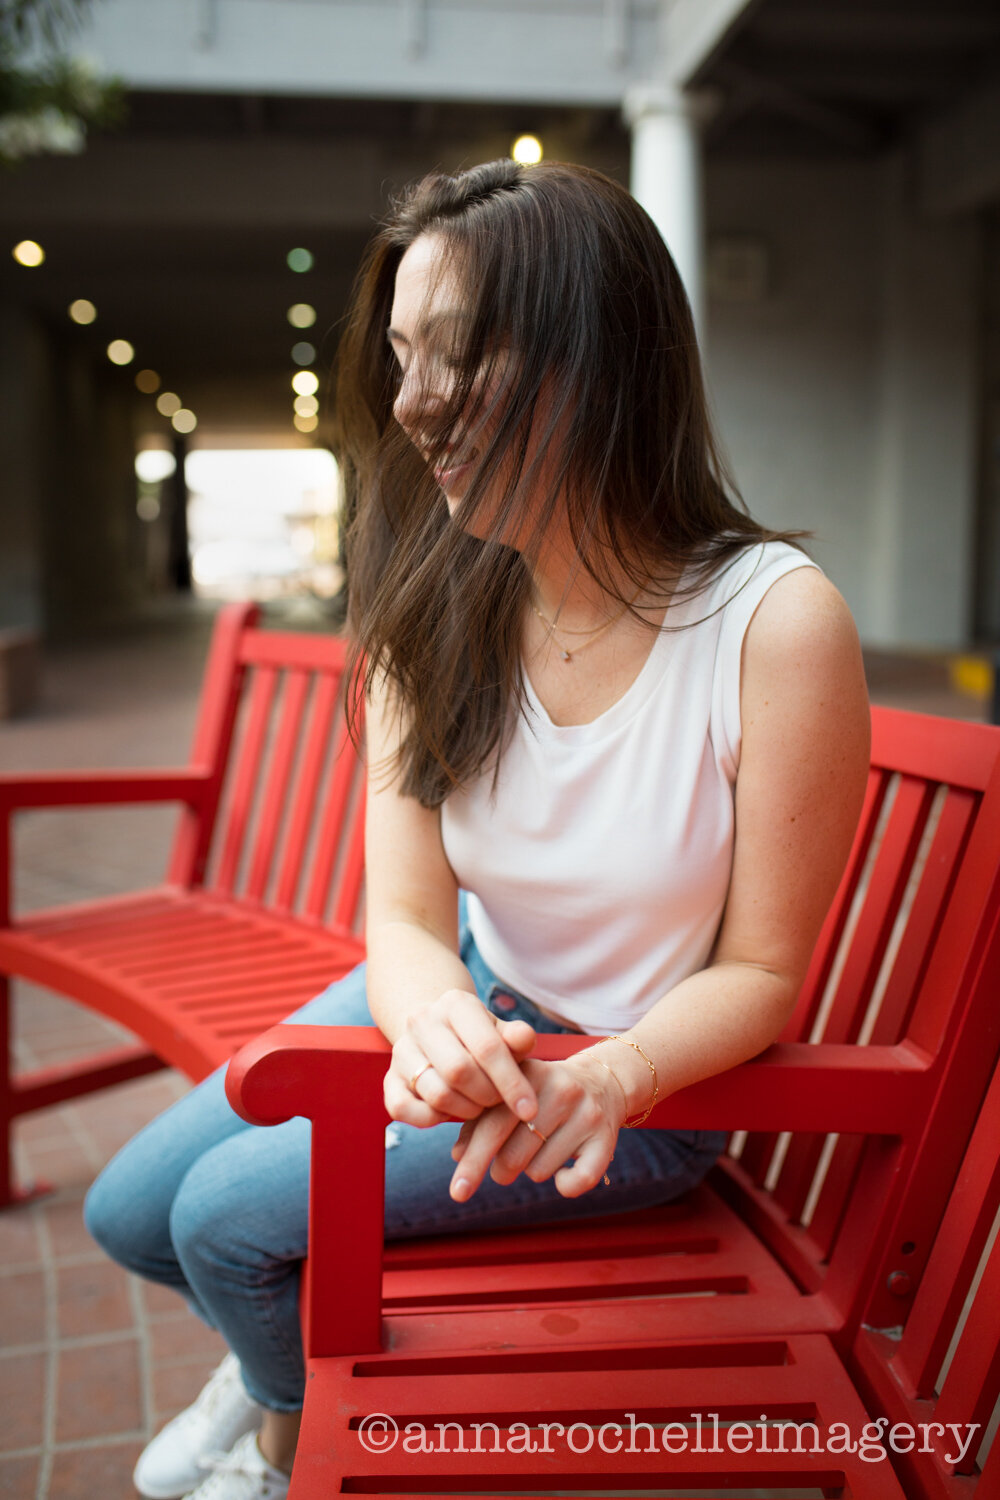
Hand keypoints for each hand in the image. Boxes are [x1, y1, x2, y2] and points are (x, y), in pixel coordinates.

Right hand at [385, 988, 537, 1127]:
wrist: (439, 1031)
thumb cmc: (480, 1036)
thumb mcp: (502, 1032)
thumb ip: (517, 1038)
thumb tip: (525, 1039)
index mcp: (456, 1004)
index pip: (487, 1047)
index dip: (511, 1082)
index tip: (529, 1110)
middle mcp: (422, 1021)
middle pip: (459, 1072)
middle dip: (488, 1096)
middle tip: (499, 1102)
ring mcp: (401, 1050)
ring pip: (436, 1093)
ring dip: (466, 1110)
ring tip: (479, 1105)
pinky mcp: (389, 1078)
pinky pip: (403, 1110)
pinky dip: (431, 1120)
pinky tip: (450, 1112)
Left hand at [448, 1049, 627, 1201]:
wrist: (600, 1083)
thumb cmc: (540, 1095)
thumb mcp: (510, 1096)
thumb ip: (480, 1119)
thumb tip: (457, 1155)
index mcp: (528, 1075)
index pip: (492, 1124)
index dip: (473, 1160)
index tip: (456, 1192)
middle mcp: (561, 1090)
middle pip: (514, 1155)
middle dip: (500, 1172)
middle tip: (501, 1171)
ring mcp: (586, 1114)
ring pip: (539, 1171)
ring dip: (532, 1171)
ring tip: (540, 1151)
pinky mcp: (606, 1138)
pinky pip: (579, 1180)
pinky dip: (565, 1185)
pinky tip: (563, 1174)